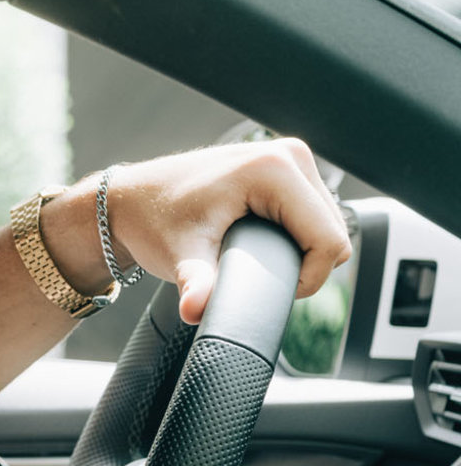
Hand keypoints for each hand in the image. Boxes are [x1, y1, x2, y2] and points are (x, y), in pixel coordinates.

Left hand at [43, 138, 353, 323]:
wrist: (130, 200)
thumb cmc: (152, 222)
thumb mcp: (179, 255)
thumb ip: (196, 283)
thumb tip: (196, 310)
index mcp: (274, 169)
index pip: (329, 240)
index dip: (307, 278)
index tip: (268, 291)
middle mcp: (289, 155)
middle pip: (334, 232)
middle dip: (301, 264)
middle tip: (250, 272)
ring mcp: (290, 157)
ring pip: (327, 224)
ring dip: (299, 249)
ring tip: (251, 256)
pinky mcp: (286, 166)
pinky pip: (314, 213)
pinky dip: (295, 234)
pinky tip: (260, 241)